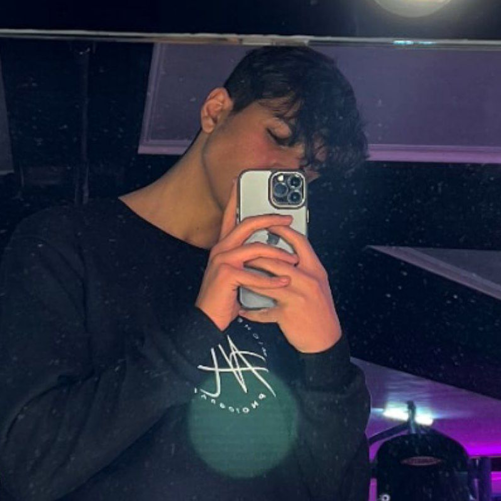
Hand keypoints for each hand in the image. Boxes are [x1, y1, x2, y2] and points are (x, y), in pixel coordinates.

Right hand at [195, 180, 300, 331]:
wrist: (206, 320)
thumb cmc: (224, 299)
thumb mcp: (237, 275)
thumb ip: (248, 261)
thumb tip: (268, 252)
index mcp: (223, 247)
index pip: (230, 217)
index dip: (235, 198)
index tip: (240, 181)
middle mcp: (221, 249)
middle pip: (248, 224)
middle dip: (270, 219)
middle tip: (288, 219)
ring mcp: (222, 261)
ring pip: (256, 249)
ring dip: (278, 256)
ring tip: (293, 262)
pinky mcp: (227, 275)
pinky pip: (255, 275)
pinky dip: (272, 281)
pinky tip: (285, 283)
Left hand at [237, 223, 342, 353]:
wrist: (325, 340)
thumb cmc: (320, 312)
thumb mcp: (318, 285)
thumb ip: (304, 269)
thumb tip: (286, 255)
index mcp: (316, 270)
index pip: (300, 242)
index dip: (283, 231)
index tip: (268, 224)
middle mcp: (308, 281)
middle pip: (277, 261)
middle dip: (256, 257)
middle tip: (242, 253)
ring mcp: (297, 298)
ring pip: (267, 283)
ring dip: (249, 279)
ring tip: (238, 276)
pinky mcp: (288, 314)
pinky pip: (264, 311)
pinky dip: (251, 311)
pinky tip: (243, 309)